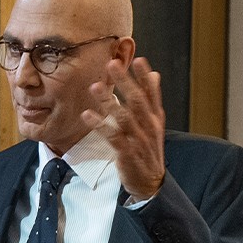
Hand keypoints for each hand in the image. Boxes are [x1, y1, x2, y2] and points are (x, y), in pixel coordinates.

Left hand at [82, 57, 165, 199]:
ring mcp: (138, 140)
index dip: (145, 77)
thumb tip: (155, 74)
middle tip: (112, 64)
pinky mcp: (126, 153)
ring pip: (123, 117)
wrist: (150, 182)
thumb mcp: (155, 123)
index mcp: (155, 117)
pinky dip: (100, 125)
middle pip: (137, 101)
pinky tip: (87, 115)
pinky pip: (112, 136)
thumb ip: (153, 99)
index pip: (152, 94)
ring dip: (108, 101)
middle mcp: (149, 126)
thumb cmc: (148, 148)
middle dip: (125, 82)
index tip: (138, 59)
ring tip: (95, 86)